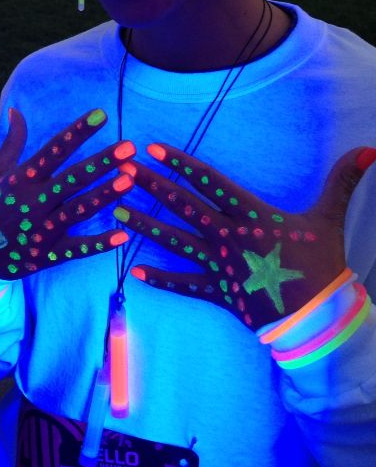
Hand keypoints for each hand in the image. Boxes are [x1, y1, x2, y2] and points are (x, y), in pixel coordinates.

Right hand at [0, 107, 135, 278]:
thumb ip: (12, 142)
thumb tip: (17, 110)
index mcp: (21, 179)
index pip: (53, 150)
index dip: (77, 132)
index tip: (101, 115)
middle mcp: (33, 202)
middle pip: (72, 178)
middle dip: (101, 162)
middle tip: (129, 147)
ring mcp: (41, 230)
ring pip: (78, 210)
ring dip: (104, 195)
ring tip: (129, 179)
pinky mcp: (47, 254)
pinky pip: (76, 249)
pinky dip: (99, 244)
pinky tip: (123, 234)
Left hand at [114, 143, 375, 329]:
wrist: (320, 319)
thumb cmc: (322, 265)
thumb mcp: (329, 218)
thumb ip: (342, 181)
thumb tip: (370, 149)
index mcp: (251, 214)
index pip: (209, 181)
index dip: (180, 163)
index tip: (153, 148)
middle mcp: (229, 236)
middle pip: (183, 207)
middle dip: (151, 186)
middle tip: (121, 171)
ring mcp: (220, 266)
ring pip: (175, 242)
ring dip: (145, 227)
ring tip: (116, 212)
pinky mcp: (219, 293)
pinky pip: (185, 286)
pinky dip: (161, 279)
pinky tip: (135, 272)